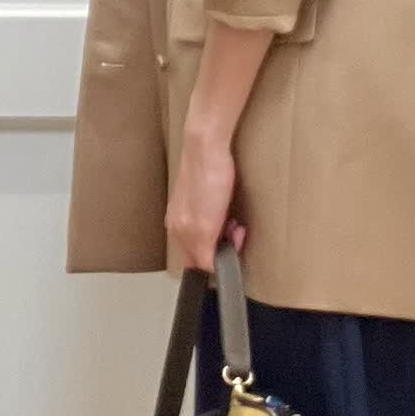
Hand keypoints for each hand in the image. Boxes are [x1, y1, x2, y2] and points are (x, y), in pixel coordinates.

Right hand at [165, 128, 244, 271]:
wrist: (207, 145)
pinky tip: (227, 208)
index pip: (198, 264)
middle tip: (237, 232)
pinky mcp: (195, 195)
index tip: (233, 249)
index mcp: (178, 233)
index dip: (219, 260)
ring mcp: (185, 208)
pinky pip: (209, 218)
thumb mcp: (206, 226)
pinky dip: (222, 218)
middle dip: (223, 246)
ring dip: (224, 232)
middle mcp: (178, 223)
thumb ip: (204, 253)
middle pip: (203, 250)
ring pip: (208, 235)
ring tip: (234, 220)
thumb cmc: (207, 179)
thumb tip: (207, 270)